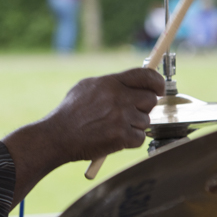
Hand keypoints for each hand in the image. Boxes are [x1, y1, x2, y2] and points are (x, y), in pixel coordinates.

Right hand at [2, 68, 163, 203]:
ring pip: (145, 121)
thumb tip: (133, 84)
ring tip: (114, 128)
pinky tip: (114, 139)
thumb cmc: (70, 113)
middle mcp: (118, 97)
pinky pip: (139, 138)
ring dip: (135, 126)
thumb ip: (111, 84)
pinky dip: (130, 141)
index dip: (157, 81)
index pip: (145, 75)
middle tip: (131, 113)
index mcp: (110, 82)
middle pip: (151, 99)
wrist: (57, 136)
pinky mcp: (121, 136)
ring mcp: (120, 117)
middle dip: (144, 107)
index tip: (159, 88)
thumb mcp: (86, 87)